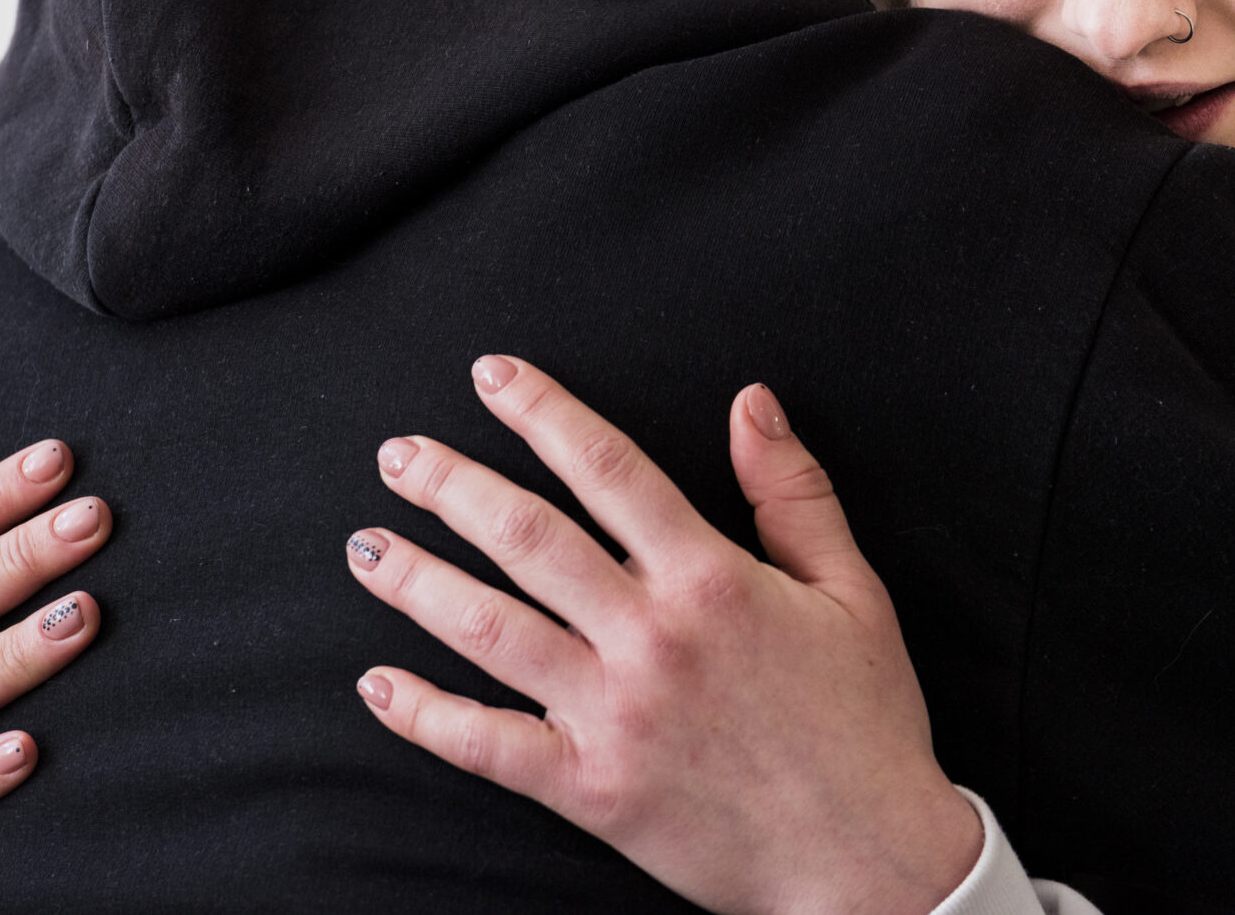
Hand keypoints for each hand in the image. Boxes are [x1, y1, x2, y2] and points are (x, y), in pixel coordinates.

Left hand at [345, 358, 980, 914]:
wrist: (867, 857)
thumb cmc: (864, 720)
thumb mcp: (853, 589)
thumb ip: (794, 490)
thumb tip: (750, 402)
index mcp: (712, 578)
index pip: (608, 469)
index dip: (543, 413)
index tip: (493, 377)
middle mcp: (652, 638)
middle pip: (529, 538)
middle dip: (454, 486)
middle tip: (399, 454)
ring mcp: (616, 715)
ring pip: (493, 631)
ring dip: (420, 582)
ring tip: (368, 546)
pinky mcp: (593, 790)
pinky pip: (491, 747)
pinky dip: (427, 717)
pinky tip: (378, 685)